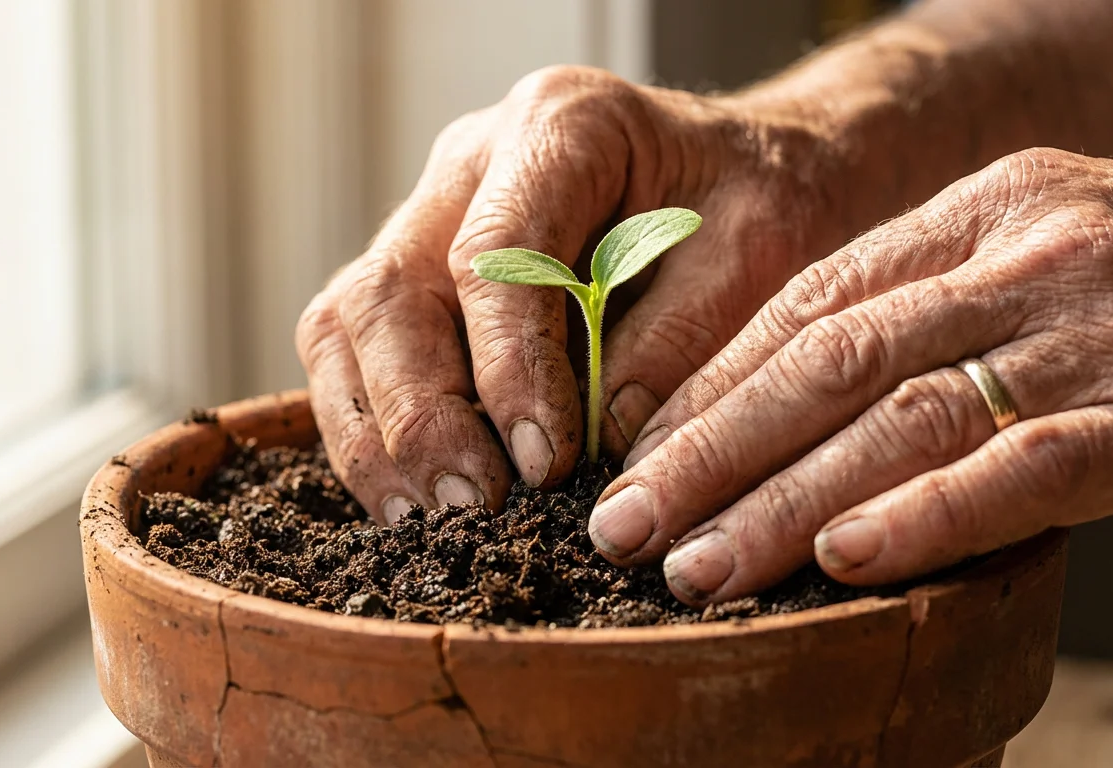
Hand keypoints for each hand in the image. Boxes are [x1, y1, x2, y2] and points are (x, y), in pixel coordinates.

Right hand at [297, 65, 852, 521]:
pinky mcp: (420, 275)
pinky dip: (369, 429)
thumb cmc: (764, 201)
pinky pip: (352, 351)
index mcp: (562, 124)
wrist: (752, 174)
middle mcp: (473, 163)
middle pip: (393, 289)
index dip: (508, 366)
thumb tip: (602, 434)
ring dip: (376, 432)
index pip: (495, 253)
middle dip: (422, 414)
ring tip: (424, 521)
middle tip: (474, 507)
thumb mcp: (760, 250)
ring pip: (349, 322)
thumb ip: (683, 332)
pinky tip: (408, 499)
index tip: (548, 462)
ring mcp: (432, 215)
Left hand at [590, 147, 1112, 603]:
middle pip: (830, 362)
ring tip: (700, 568)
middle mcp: (1024, 261)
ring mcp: (1091, 337)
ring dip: (784, 503)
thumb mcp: (1040, 254)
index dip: (711, 384)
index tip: (634, 453)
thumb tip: (787, 400)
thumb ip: (927, 307)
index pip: (810, 303)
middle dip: (711, 452)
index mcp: (980, 214)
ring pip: (902, 420)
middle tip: (624, 526)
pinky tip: (845, 563)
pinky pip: (1022, 469)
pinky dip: (925, 517)